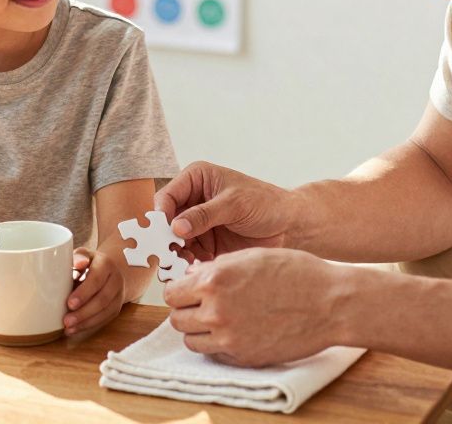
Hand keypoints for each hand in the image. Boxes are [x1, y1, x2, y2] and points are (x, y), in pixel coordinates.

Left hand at [64, 248, 125, 335]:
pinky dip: (88, 326)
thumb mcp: (84, 255)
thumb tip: (78, 263)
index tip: (70, 303)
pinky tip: (74, 330)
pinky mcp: (116, 308)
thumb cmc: (89, 263)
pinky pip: (104, 320)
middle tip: (67, 320)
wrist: (109, 270)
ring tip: (68, 328)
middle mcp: (116, 280)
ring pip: (105, 312)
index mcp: (106, 264)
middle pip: (102, 299)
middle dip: (84, 312)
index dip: (84, 293)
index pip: (96, 280)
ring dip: (86, 322)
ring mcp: (118, 295)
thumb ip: (79, 257)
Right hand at [155, 161, 290, 261]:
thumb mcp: (234, 204)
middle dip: (166, 239)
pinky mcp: (205, 244)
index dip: (161, 215)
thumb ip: (204, 215)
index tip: (163, 234)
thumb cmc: (265, 203)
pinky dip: (189, 264)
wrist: (289, 225)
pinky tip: (194, 271)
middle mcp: (192, 201)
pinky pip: (189, 255)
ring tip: (183, 266)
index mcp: (196, 179)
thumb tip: (175, 227)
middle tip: (168, 256)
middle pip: (167, 222)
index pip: (167, 197)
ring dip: (176, 255)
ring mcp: (198, 224)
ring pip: (175, 242)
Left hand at [165, 248, 344, 366]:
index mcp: (214, 280)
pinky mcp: (243, 357)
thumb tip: (191, 277)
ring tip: (220, 318)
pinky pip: (214, 354)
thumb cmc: (295, 272)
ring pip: (191, 340)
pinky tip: (236, 330)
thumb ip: (216, 267)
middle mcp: (216, 311)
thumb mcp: (251, 256)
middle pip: (177, 319)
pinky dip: (217, 344)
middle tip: (203, 304)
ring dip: (199, 330)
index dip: (179, 290)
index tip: (188, 290)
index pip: (171, 293)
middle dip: (186, 310)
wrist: (330, 304)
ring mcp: (229, 338)